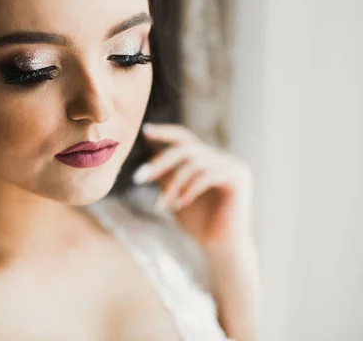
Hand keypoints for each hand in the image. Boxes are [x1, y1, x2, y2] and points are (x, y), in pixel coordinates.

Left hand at [132, 124, 252, 246]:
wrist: (219, 247)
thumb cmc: (197, 222)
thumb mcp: (174, 193)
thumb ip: (165, 174)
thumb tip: (148, 152)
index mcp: (206, 158)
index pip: (184, 138)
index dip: (164, 132)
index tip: (145, 132)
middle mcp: (221, 158)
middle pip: (185, 149)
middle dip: (160, 163)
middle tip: (139, 178)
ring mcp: (232, 165)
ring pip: (194, 163)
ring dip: (174, 184)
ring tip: (163, 204)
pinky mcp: (239, 177)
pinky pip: (207, 175)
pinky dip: (190, 190)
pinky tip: (180, 205)